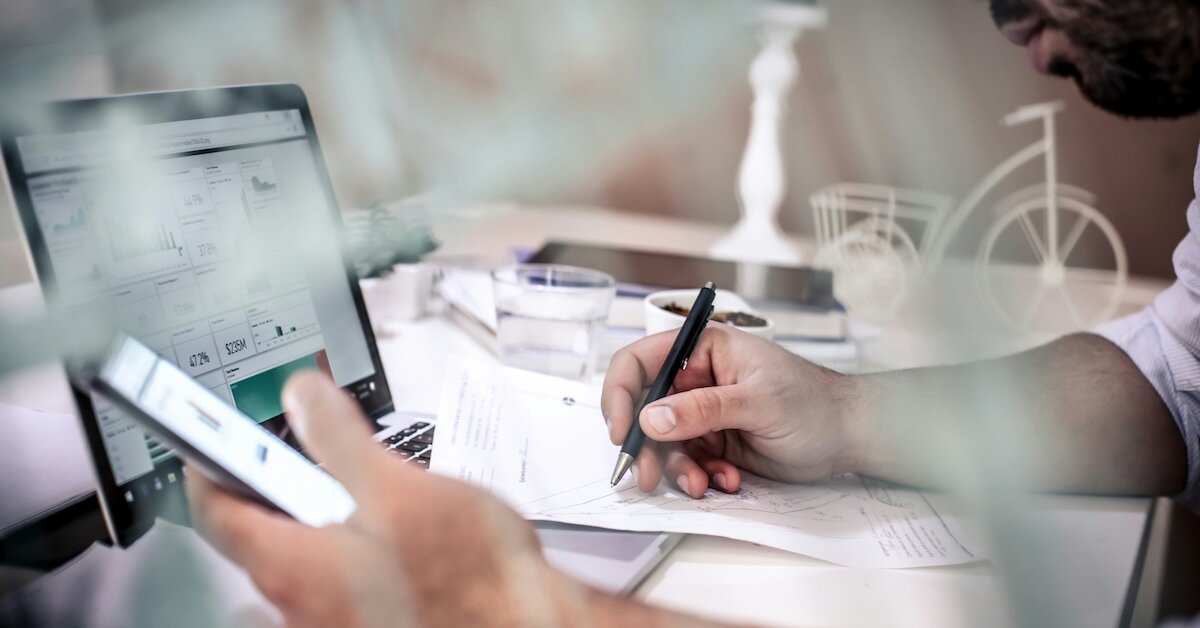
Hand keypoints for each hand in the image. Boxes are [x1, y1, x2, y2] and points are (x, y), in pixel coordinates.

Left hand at [187, 372, 592, 627]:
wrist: (523, 626)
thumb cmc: (471, 576)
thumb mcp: (399, 485)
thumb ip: (339, 436)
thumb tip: (300, 397)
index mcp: (292, 564)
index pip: (215, 510)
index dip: (206, 464)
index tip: (207, 438)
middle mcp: (299, 605)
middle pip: (257, 538)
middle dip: (271, 491)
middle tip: (296, 454)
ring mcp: (332, 624)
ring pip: (299, 561)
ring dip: (312, 522)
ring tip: (354, 492)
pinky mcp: (368, 627)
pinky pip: (334, 586)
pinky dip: (344, 552)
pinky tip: (388, 536)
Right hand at [602, 324, 860, 497]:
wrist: (848, 436)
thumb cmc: (814, 403)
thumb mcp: (759, 402)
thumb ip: (703, 409)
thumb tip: (651, 417)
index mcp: (703, 350)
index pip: (640, 362)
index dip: (620, 393)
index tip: (621, 430)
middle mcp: (696, 379)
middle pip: (643, 409)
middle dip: (644, 445)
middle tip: (646, 475)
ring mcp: (702, 412)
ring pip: (662, 443)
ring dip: (676, 468)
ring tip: (701, 485)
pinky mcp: (712, 442)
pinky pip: (686, 462)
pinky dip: (699, 476)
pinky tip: (726, 480)